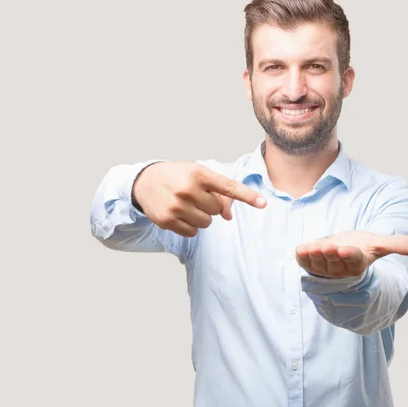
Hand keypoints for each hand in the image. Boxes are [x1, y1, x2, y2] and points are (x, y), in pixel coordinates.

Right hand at [132, 162, 266, 236]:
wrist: (144, 182)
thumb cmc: (178, 177)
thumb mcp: (198, 175)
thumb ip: (218, 191)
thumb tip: (229, 217)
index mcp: (199, 174)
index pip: (228, 187)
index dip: (247, 196)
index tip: (263, 203)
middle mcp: (188, 189)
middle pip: (218, 210)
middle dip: (211, 206)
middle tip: (197, 196)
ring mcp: (177, 206)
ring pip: (207, 223)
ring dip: (201, 217)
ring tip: (187, 205)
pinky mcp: (168, 221)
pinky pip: (193, 233)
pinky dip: (190, 226)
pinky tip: (179, 214)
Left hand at [295, 230, 407, 278]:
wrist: (341, 252)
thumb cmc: (361, 248)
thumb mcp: (379, 245)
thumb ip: (399, 245)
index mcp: (357, 263)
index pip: (353, 260)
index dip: (348, 255)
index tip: (344, 249)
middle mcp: (340, 268)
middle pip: (335, 261)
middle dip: (330, 254)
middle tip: (328, 247)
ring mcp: (323, 268)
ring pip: (319, 263)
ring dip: (315, 256)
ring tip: (313, 248)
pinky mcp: (310, 264)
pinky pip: (305, 262)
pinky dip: (302, 257)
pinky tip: (300, 250)